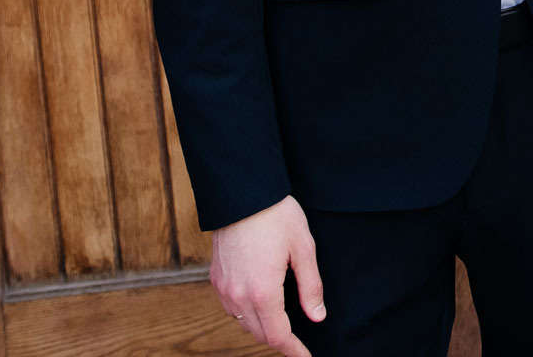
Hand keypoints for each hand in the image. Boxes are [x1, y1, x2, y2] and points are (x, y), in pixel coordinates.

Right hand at [211, 195, 322, 355]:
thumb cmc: (276, 215)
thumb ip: (311, 286)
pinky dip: (246, 313)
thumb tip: (317, 315)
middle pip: (259, 333)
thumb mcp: (304, 248)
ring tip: (282, 325)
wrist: (242, 192)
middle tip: (298, 343)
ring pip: (243, 322)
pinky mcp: (216, 277)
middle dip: (280, 341)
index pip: (278, 336)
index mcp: (263, 291)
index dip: (293, 350)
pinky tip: (260, 305)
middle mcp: (238, 295)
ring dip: (261, 328)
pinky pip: (231, 307)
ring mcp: (224, 287)